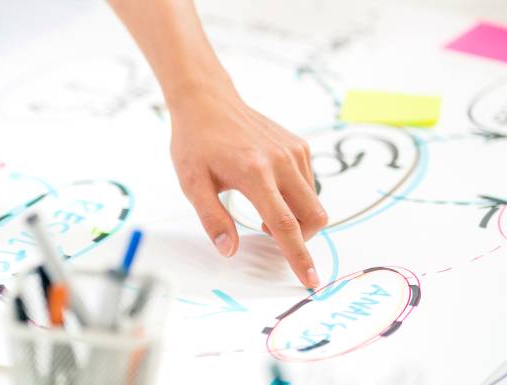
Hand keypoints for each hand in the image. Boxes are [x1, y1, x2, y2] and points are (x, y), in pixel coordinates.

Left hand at [169, 90, 326, 287]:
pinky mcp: (299, 145)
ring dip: (296, 217)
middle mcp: (281, 162)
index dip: (298, 256)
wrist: (207, 101)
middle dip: (302, 238)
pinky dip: (296, 197)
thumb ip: (213, 219)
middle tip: (270, 236)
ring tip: (262, 208)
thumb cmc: (195, 141)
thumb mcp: (192, 183)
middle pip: (313, 216)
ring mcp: (293, 152)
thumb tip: (230, 250)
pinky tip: (269, 189)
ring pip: (314, 201)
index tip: (310, 279)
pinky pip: (309, 183)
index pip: (284, 225)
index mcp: (254, 173)